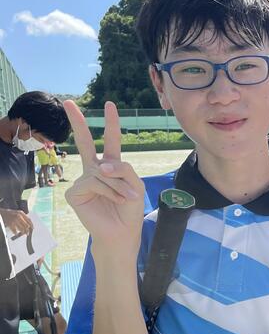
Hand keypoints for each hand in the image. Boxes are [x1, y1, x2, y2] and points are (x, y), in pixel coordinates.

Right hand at [0, 209, 32, 235]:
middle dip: (27, 230)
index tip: (32, 228)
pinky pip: (14, 230)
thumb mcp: (18, 213)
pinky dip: (15, 232)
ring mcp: (14, 220)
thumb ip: (23, 217)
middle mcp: (18, 216)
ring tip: (23, 233)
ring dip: (22, 232)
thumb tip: (29, 225)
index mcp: (21, 213)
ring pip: (21, 228)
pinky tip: (16, 233)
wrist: (2, 213)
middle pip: (25, 225)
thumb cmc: (10, 213)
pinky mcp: (10, 224)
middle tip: (27, 233)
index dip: (31, 225)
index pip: (29, 220)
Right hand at [63, 101, 144, 250]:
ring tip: (126, 198)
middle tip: (68, 102)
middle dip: (77, 122)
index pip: (110, 141)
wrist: (122, 232)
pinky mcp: (75, 192)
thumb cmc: (129, 208)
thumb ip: (122, 168)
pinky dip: (109, 191)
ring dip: (119, 185)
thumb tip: (99, 165)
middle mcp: (94, 169)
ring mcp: (82, 179)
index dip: (111, 123)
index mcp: (110, 165)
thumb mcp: (135, 183)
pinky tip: (113, 201)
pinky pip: (95, 182)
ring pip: (103, 171)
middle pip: (84, 142)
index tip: (110, 105)